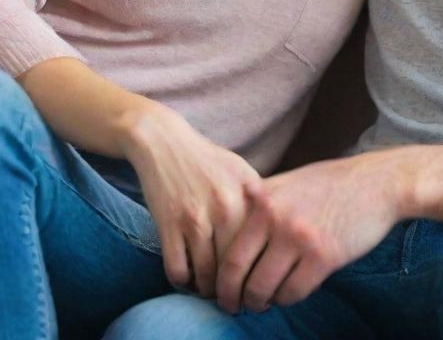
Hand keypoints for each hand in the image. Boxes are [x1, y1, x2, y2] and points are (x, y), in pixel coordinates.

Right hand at [117, 102, 260, 297]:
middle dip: (236, 290)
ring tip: (212, 292)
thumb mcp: (241, 171)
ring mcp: (195, 216)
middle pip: (236, 267)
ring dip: (208, 290)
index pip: (263, 247)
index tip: (259, 285)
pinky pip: (178, 271)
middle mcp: (225, 206)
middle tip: (235, 299)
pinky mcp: (168, 225)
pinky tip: (188, 279)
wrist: (164, 142)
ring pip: (207, 275)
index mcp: (248, 194)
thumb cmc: (207, 160)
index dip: (262, 272)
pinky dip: (183, 283)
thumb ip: (260, 202)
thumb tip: (278, 237)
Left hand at [216, 152, 408, 313]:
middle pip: (238, 274)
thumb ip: (261, 202)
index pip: (229, 249)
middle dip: (234, 298)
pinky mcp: (323, 256)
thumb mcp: (288, 182)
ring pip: (264, 289)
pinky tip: (289, 292)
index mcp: (263, 198)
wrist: (375, 182)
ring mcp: (299, 237)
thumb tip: (232, 231)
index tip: (221, 292)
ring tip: (264, 301)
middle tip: (235, 306)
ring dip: (261, 302)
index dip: (221, 279)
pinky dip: (287, 299)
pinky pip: (293, 293)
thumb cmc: (331, 184)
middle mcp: (275, 217)